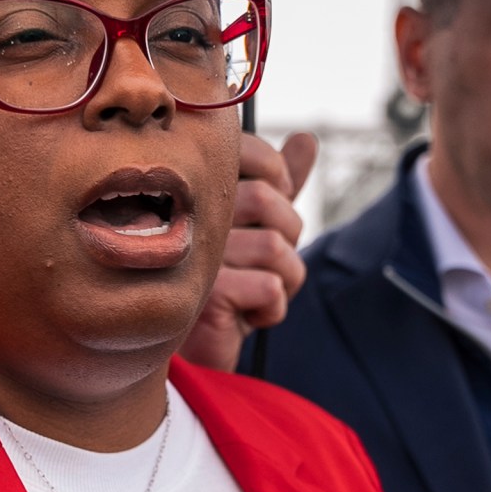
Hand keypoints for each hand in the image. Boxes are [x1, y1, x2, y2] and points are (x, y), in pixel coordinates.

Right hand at [177, 131, 317, 369]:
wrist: (195, 352)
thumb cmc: (225, 284)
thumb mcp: (256, 228)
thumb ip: (278, 184)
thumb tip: (306, 140)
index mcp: (196, 190)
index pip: (251, 152)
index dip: (278, 176)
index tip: (272, 206)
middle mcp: (184, 215)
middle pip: (268, 200)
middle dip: (287, 237)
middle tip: (262, 264)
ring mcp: (192, 254)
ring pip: (277, 247)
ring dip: (285, 279)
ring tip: (256, 294)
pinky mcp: (207, 294)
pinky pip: (272, 288)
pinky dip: (272, 310)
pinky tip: (244, 318)